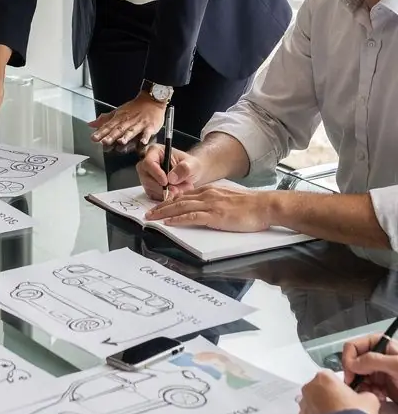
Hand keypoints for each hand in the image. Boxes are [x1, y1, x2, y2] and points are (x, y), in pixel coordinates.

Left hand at [90, 94, 167, 148]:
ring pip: (132, 131)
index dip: (101, 132)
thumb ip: (105, 120)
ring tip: (121, 142)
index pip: (108, 126)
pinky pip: (147, 132)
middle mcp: (128, 121)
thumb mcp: (118, 111)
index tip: (94, 138)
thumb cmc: (134, 107)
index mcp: (120, 118)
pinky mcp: (149, 126)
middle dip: (111, 136)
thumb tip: (91, 124)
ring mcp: (139, 124)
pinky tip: (142, 142)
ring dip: (126, 136)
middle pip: (118, 129)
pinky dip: (145, 137)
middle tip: (104, 142)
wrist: (151, 99)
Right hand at [137, 145, 206, 201]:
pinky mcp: (149, 188)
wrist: (191, 175)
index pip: (148, 163)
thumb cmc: (191, 166)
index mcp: (155, 151)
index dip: (156, 173)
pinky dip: (165, 197)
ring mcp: (147, 176)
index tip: (166, 182)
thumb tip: (171, 178)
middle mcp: (147, 164)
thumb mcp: (193, 165)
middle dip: (161, 187)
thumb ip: (185, 169)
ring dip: (165, 193)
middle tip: (176, 190)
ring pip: (150, 188)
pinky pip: (153, 195)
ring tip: (181, 189)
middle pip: (146, 177)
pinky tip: (175, 193)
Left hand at [146, 185, 273, 231]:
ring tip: (152, 218)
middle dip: (161, 207)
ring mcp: (211, 205)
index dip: (170, 201)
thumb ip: (216, 202)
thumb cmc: (251, 206)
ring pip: (181, 207)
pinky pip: (192, 216)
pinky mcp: (215, 215)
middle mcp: (208, 195)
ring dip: (164, 213)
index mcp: (211, 191)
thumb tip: (206, 209)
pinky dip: (178, 219)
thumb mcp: (229, 200)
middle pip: (178, 200)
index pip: (185, 195)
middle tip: (148, 213)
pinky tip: (169, 222)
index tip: (159, 206)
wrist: (265, 206)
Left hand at [298, 371, 379, 413]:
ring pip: (313, 402)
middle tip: (343, 408)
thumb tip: (363, 397)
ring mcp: (303, 404)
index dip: (342, 387)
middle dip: (329, 396)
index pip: (333, 377)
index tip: (349, 396)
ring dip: (322, 408)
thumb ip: (365, 393)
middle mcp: (309, 387)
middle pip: (321, 388)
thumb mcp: (370, 400)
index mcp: (324, 377)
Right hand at [341, 334, 397, 402]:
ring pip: (358, 377)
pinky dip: (369, 393)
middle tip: (358, 387)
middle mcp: (377, 356)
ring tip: (374, 394)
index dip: (349, 359)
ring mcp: (379, 372)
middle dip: (355, 375)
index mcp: (380, 345)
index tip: (351, 374)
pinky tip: (378, 397)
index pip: (354, 346)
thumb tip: (352, 364)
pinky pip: (367, 388)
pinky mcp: (382, 386)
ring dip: (362, 386)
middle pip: (354, 362)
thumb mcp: (396, 365)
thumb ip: (373, 361)